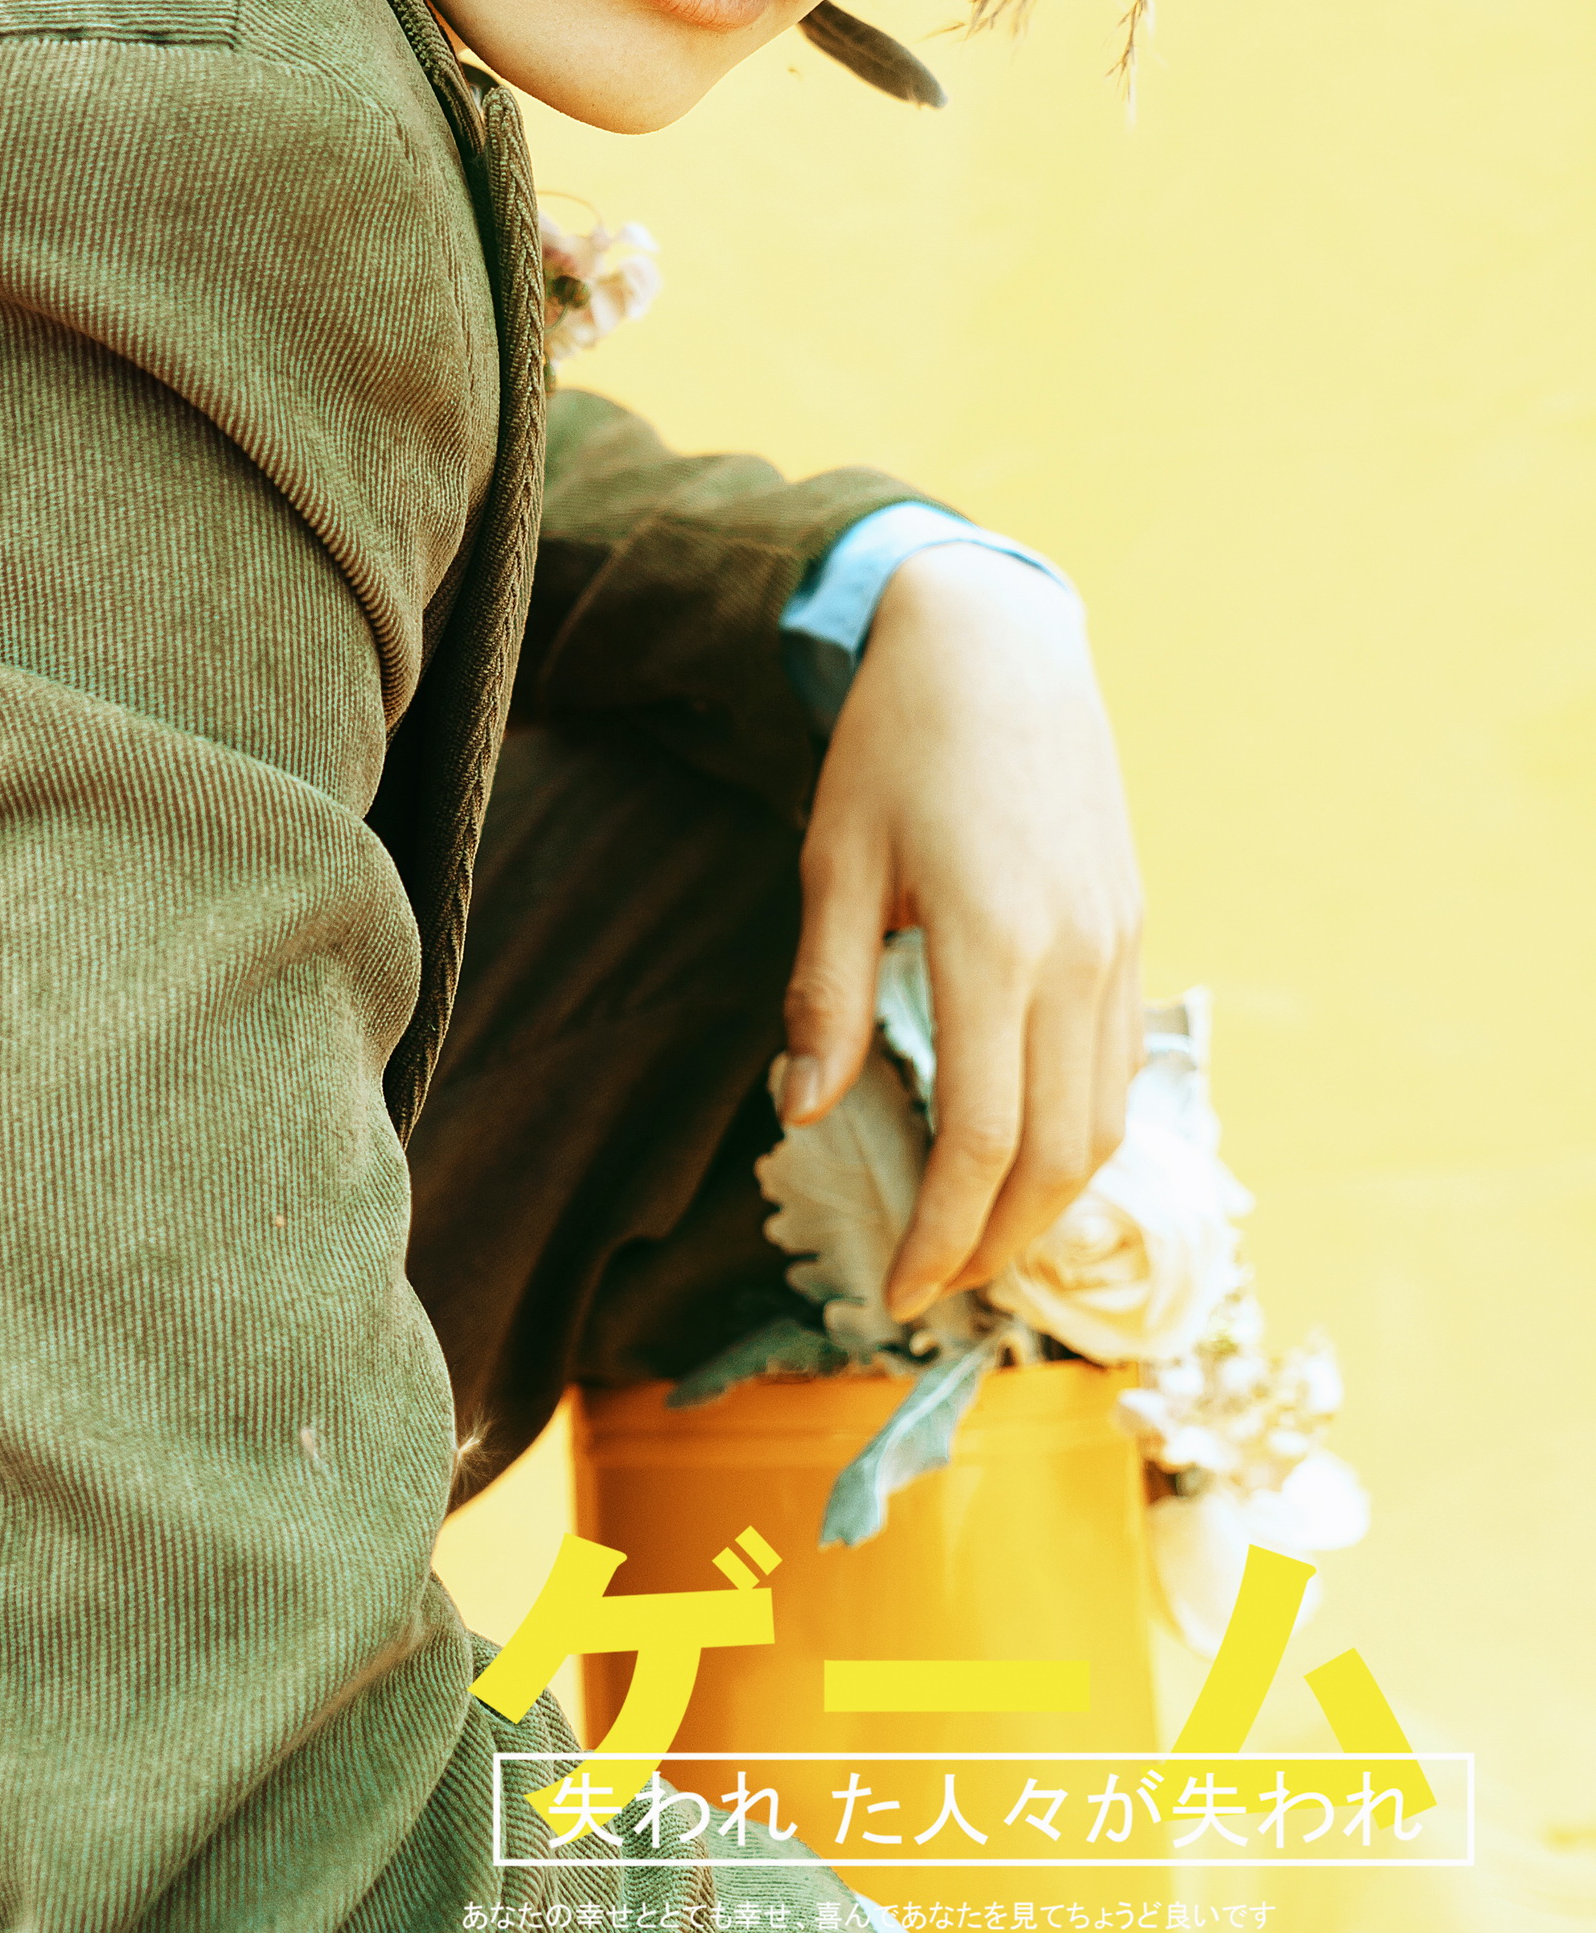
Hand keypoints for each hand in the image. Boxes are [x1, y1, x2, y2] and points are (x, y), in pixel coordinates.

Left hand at [781, 545, 1142, 1322]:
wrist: (998, 643)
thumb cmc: (896, 743)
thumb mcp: (834, 861)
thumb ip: (826, 994)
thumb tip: (802, 1112)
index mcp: (992, 943)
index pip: (983, 1136)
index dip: (942, 1230)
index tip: (896, 1289)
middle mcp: (1074, 956)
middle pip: (1060, 1153)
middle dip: (999, 1242)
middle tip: (933, 1287)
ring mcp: (1116, 943)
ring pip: (1105, 1119)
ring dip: (1048, 1203)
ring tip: (978, 1240)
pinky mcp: (1129, 927)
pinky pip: (1117, 1064)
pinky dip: (1078, 1133)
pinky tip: (1024, 1152)